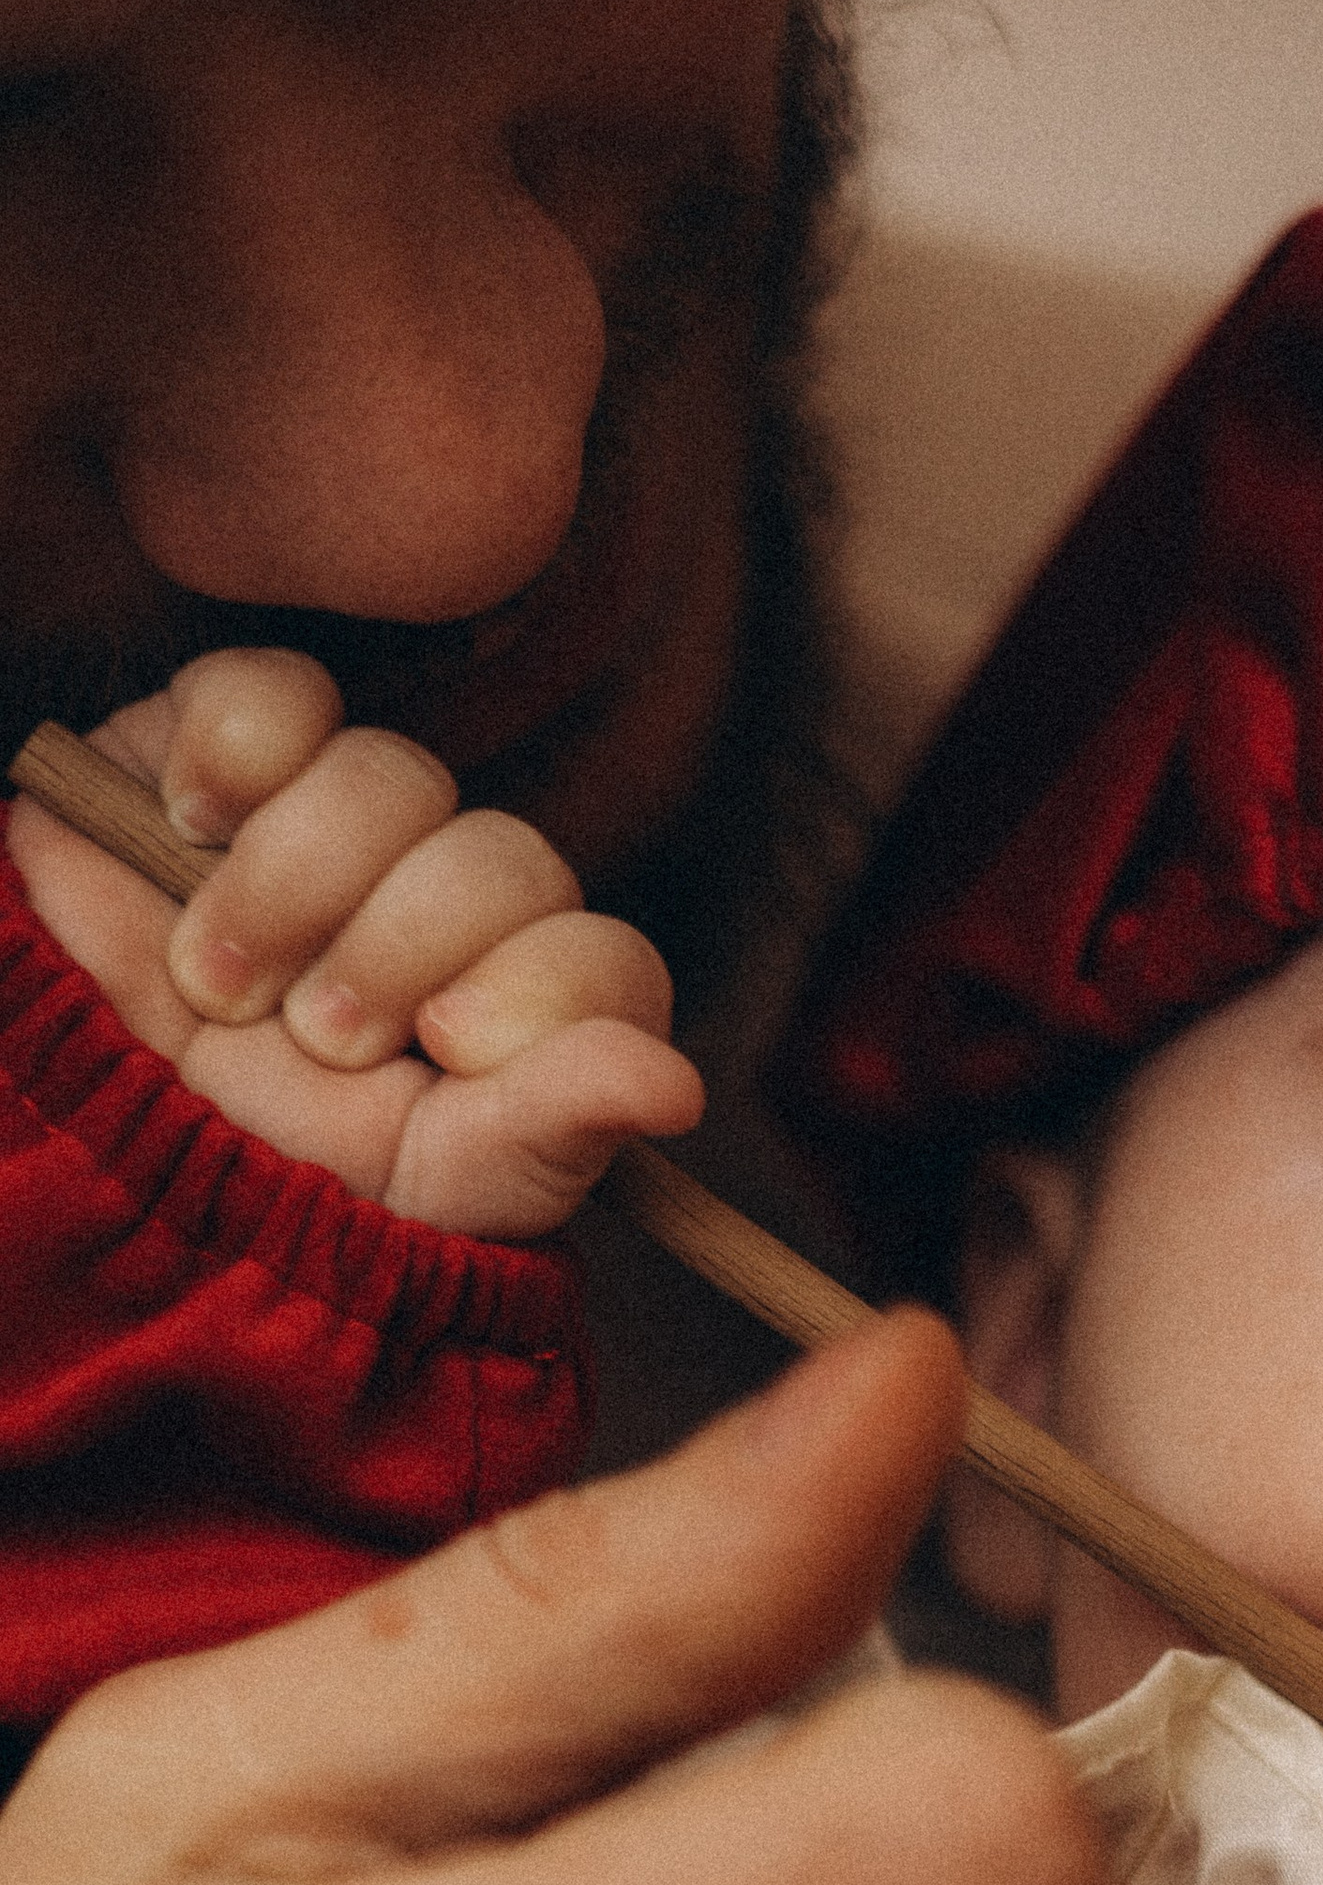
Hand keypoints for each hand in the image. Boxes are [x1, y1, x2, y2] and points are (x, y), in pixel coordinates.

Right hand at [5, 646, 701, 1234]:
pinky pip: (276, 692)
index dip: (539, 992)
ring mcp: (339, 824)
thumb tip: (678, 1088)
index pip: (601, 959)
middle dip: (402, 953)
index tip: (447, 1046)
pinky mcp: (225, 753)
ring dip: (298, 889)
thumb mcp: (421, 1191)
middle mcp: (445, 908)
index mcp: (513, 1013)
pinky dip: (233, 757)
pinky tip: (186, 829)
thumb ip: (553, 1133)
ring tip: (216, 983)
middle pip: (504, 859)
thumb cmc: (263, 1189)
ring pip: (393, 778)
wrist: (83, 1143)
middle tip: (314, 1037)